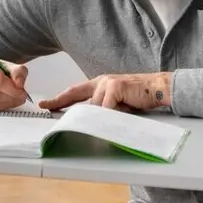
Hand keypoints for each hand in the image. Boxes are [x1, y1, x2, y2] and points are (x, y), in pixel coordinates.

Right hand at [0, 56, 29, 110]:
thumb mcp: (8, 65)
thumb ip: (18, 72)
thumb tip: (19, 84)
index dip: (13, 89)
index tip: (22, 92)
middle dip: (11, 98)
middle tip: (21, 98)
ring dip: (7, 104)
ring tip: (15, 100)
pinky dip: (0, 108)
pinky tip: (6, 103)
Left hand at [40, 73, 172, 112]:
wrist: (157, 88)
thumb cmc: (139, 97)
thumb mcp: (116, 104)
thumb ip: (102, 109)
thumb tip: (89, 121)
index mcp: (99, 84)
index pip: (74, 92)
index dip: (59, 98)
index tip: (45, 104)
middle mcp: (101, 81)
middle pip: (77, 95)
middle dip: (63, 104)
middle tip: (51, 111)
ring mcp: (108, 83)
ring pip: (93, 106)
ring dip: (97, 117)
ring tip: (106, 121)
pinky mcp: (116, 87)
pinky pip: (105, 107)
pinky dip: (108, 116)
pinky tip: (113, 118)